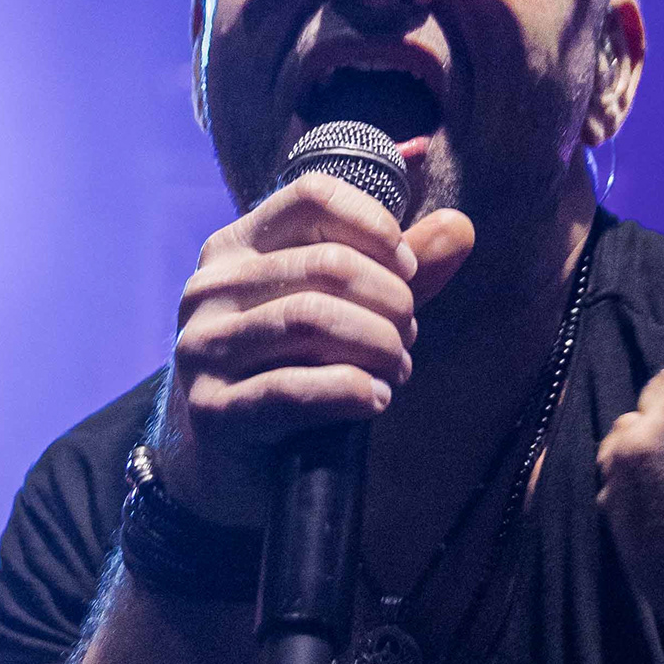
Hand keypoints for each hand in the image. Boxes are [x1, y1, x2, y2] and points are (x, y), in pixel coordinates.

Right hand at [154, 176, 474, 525]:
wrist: (228, 466)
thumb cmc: (293, 374)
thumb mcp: (345, 312)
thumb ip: (399, 270)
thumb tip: (460, 225)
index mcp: (236, 248)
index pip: (313, 198)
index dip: (377, 227)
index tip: (408, 271)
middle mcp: (210, 289)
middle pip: (327, 263)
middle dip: (392, 301)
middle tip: (407, 338)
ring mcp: (203, 348)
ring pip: (313, 319)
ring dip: (380, 346)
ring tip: (397, 369)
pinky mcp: (212, 409)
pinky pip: (295, 389)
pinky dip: (352, 391)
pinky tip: (375, 400)